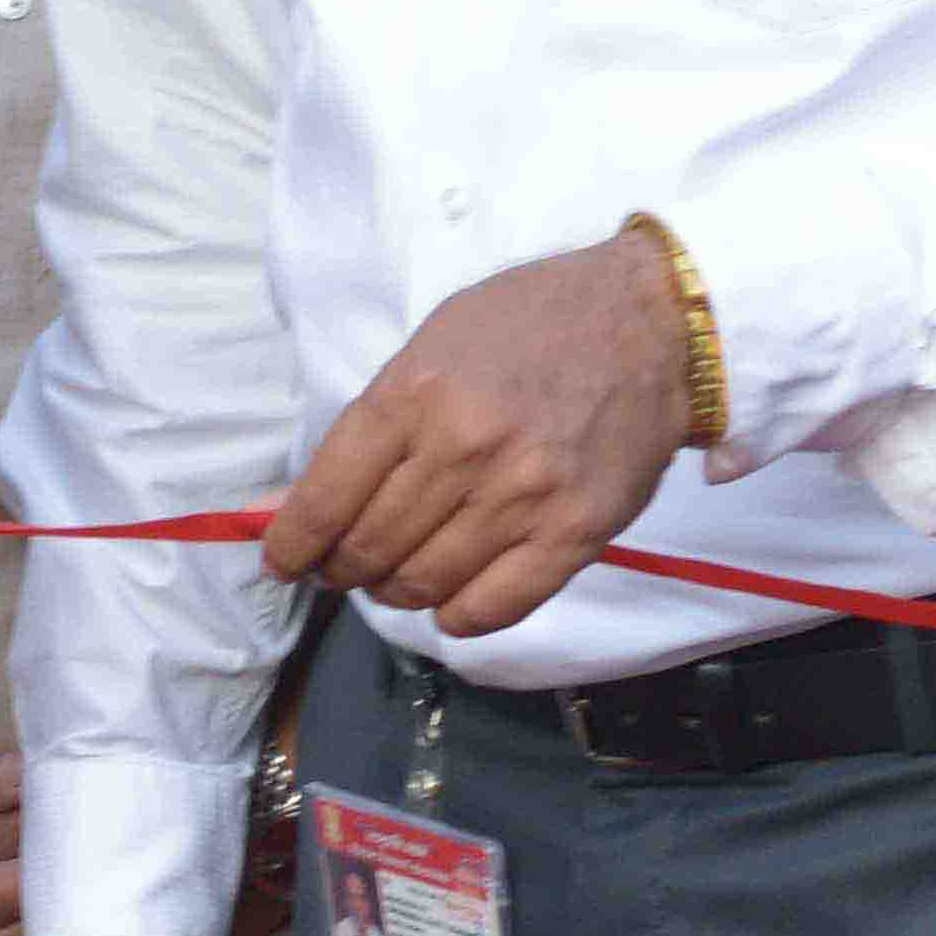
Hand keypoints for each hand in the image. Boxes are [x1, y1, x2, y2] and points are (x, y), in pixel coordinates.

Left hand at [271, 226, 698, 634]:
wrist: (650, 319)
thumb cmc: (531, 322)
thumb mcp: (433, 346)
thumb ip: (370, 426)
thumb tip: (292, 500)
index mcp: (415, 395)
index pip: (326, 498)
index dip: (293, 544)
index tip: (285, 562)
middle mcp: (464, 449)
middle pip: (370, 548)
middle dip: (342, 569)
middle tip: (344, 566)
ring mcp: (523, 495)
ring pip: (424, 583)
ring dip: (396, 591)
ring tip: (398, 575)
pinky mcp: (576, 531)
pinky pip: (495, 607)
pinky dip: (459, 615)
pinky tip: (451, 600)